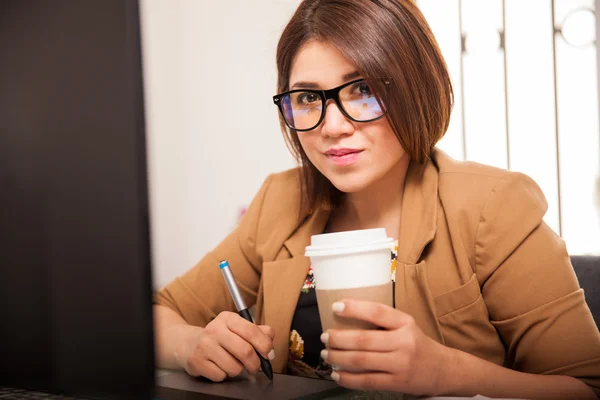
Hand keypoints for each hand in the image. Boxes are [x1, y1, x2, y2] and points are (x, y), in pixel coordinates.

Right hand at [174, 311, 274, 381]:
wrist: (189, 343)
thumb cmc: (220, 337)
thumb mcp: (238, 328)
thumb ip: (259, 332)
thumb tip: (270, 346)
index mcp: (228, 318)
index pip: (252, 331)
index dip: (265, 346)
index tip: (268, 354)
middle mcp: (214, 329)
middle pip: (245, 351)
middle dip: (255, 364)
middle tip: (255, 366)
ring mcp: (204, 346)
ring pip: (234, 367)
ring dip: (238, 370)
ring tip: (231, 363)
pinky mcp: (197, 361)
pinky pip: (221, 376)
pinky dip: (224, 375)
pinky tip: (219, 366)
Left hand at [320, 299, 451, 395]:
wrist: (442, 370)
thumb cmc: (416, 343)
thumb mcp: (405, 325)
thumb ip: (383, 322)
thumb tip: (345, 317)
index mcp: (405, 322)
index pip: (377, 312)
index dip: (354, 308)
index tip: (336, 307)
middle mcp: (403, 342)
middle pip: (363, 339)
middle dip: (338, 338)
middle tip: (324, 336)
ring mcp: (400, 364)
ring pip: (361, 361)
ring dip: (338, 357)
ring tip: (326, 354)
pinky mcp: (396, 383)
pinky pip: (366, 381)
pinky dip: (347, 378)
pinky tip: (337, 374)